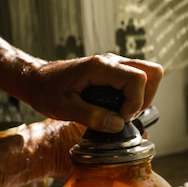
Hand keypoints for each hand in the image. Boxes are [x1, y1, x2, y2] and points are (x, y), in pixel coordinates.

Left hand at [24, 53, 163, 132]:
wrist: (36, 79)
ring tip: (120, 114)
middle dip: (145, 99)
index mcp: (100, 67)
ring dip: (140, 98)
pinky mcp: (111, 73)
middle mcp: (111, 62)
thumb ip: (92, 117)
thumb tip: (118, 125)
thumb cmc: (46, 91)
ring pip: (147, 76)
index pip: (138, 79)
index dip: (135, 103)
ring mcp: (113, 66)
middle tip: (125, 116)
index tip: (119, 119)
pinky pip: (134, 81)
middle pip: (152, 72)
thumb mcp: (65, 108)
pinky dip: (132, 97)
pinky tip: (114, 110)